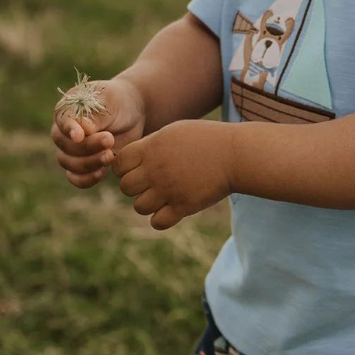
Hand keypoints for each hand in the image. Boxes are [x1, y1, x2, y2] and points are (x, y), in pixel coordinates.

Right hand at [51, 76, 146, 187]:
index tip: (80, 136)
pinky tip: (102, 173)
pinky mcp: (82, 165)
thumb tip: (80, 132)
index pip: (62, 122)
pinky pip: (76, 178)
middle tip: (110, 140)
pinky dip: (86, 179)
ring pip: (69, 164)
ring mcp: (71, 151)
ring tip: (111, 156)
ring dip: (89, 164)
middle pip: (66, 146)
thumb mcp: (109, 102)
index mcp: (66, 112)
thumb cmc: (118, 102)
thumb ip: (95, 116)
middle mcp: (63, 133)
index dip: (69, 130)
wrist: (131, 112)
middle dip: (88, 147)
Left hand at [111, 119, 233, 229]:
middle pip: (126, 187)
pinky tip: (172, 209)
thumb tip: (132, 157)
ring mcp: (169, 189)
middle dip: (135, 187)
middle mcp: (156, 169)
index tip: (139, 168)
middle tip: (152, 183)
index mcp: (151, 148)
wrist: (235, 154)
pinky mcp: (183, 206)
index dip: (125, 168)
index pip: (119, 164)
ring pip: (139, 206)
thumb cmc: (206, 139)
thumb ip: (151, 144)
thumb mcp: (174, 132)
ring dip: (148, 203)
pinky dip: (161, 219)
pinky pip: (157, 222)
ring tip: (163, 196)